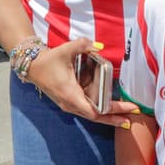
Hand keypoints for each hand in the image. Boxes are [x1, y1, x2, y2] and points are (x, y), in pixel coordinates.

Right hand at [24, 38, 139, 126]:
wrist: (33, 67)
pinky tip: (113, 108)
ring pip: (93, 115)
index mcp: (70, 94)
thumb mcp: (65, 50)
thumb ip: (83, 45)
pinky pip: (88, 108)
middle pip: (96, 117)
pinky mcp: (70, 102)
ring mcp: (69, 104)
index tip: (124, 111)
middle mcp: (70, 103)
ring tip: (126, 116)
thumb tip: (98, 45)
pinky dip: (101, 109)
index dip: (110, 112)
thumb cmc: (49, 60)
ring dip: (109, 116)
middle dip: (114, 118)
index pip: (92, 110)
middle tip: (132, 119)